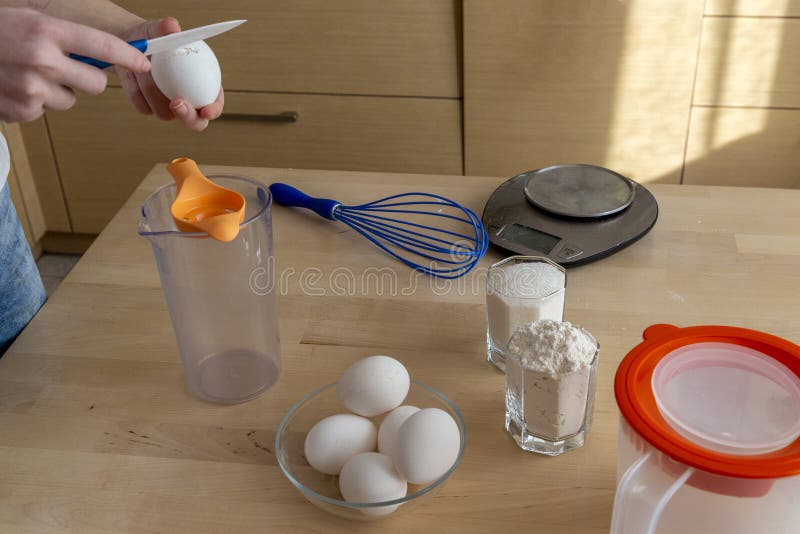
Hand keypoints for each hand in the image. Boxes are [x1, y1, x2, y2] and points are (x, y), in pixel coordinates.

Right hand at [0, 7, 148, 122]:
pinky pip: (44, 111)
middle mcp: (42, 60)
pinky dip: (32, 102)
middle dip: (86, 78)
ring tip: (25, 73)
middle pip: (95, 84)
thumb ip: (64, 36)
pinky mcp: (22, 111)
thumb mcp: (27, 19)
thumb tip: (106, 54)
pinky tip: (12, 86)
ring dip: (55, 90)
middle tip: (64, 67)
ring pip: (70, 100)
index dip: (130, 56)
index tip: (144, 61)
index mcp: (45, 30)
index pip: (104, 46)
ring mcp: (31, 89)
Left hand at [115, 18, 223, 131]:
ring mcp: (168, 107)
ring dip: (153, 93)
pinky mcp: (149, 108)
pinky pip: (144, 108)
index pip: (215, 103)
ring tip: (143, 69)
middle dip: (188, 116)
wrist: (131, 44)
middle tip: (176, 102)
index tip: (206, 109)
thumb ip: (166, 29)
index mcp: (203, 85)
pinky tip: (133, 75)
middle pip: (195, 122)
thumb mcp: (159, 30)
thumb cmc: (153, 37)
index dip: (214, 109)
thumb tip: (173, 26)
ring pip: (165, 113)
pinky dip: (137, 92)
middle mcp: (189, 101)